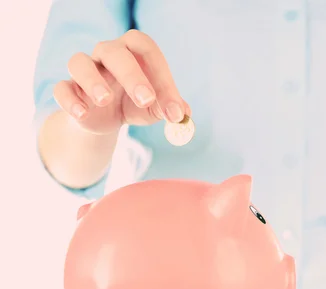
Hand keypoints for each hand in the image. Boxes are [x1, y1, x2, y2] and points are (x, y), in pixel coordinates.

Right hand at [53, 29, 189, 134]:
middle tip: (147, 100)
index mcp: (133, 52)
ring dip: (93, 80)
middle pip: (115, 51)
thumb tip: (184, 114)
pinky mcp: (68, 90)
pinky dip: (70, 100)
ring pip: (79, 62)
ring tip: (106, 99)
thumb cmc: (134, 105)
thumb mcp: (154, 108)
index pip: (146, 48)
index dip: (161, 75)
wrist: (106, 121)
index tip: (173, 108)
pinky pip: (61, 88)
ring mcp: (85, 71)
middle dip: (132, 75)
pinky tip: (83, 114)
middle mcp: (106, 55)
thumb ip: (169, 108)